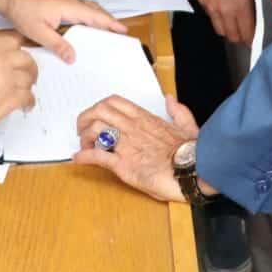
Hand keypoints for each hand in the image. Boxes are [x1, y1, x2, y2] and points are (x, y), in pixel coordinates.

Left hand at [0, 0, 127, 62]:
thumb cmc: (22, 9)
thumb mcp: (39, 32)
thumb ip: (58, 45)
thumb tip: (73, 58)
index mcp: (70, 7)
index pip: (96, 16)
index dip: (111, 24)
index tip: (124, 30)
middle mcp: (71, 2)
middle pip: (96, 12)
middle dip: (108, 22)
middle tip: (120, 34)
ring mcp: (66, 1)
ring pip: (88, 10)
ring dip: (98, 20)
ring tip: (106, 33)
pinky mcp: (60, 3)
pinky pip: (79, 10)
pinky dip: (87, 19)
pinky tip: (83, 29)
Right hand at [0, 33, 37, 136]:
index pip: (14, 41)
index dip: (19, 49)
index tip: (20, 54)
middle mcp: (2, 62)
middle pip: (27, 60)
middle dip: (29, 67)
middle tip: (28, 74)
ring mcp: (8, 81)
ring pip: (29, 80)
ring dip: (28, 86)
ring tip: (26, 91)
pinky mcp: (9, 101)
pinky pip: (28, 98)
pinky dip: (29, 102)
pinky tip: (26, 105)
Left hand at [73, 96, 203, 201]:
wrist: (193, 171)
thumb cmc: (191, 152)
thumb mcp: (187, 126)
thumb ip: (178, 111)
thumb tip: (171, 99)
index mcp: (145, 119)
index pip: (115, 102)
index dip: (100, 106)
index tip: (96, 115)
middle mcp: (132, 128)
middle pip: (99, 112)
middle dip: (85, 118)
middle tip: (82, 130)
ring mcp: (126, 146)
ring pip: (95, 130)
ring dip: (84, 136)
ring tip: (83, 145)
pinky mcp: (124, 165)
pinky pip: (97, 156)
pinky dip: (84, 156)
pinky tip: (78, 158)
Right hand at [198, 0, 256, 46]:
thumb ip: (254, 1)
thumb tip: (256, 12)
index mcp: (241, 6)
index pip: (247, 33)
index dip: (251, 39)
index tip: (253, 40)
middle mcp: (225, 10)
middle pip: (232, 36)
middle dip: (239, 37)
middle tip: (244, 34)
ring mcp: (212, 7)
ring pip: (219, 29)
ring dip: (226, 29)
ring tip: (232, 26)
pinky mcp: (202, 1)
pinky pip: (209, 15)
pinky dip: (215, 16)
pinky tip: (220, 11)